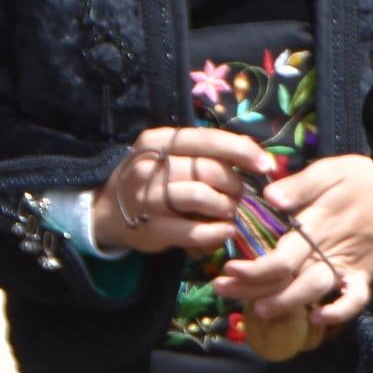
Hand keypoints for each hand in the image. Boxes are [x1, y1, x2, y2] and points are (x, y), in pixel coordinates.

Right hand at [91, 127, 269, 256]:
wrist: (107, 211)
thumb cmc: (154, 179)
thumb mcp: (173, 155)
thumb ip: (208, 152)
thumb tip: (257, 155)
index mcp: (159, 140)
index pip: (208, 139)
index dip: (242, 151)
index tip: (265, 165)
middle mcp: (149, 166)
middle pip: (210, 170)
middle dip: (235, 185)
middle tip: (239, 196)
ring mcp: (147, 199)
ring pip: (203, 197)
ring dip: (227, 208)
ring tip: (229, 212)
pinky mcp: (150, 229)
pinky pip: (195, 232)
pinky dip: (217, 233)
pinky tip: (223, 231)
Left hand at [216, 153, 372, 328]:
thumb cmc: (363, 178)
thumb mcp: (332, 170)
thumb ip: (302, 184)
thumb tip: (270, 197)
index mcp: (318, 226)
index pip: (281, 257)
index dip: (253, 270)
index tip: (228, 269)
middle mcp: (330, 251)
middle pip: (289, 280)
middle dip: (254, 290)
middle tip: (222, 290)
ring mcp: (349, 266)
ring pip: (314, 293)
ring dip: (285, 304)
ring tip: (258, 310)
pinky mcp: (365, 274)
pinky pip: (355, 300)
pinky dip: (340, 313)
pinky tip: (318, 319)